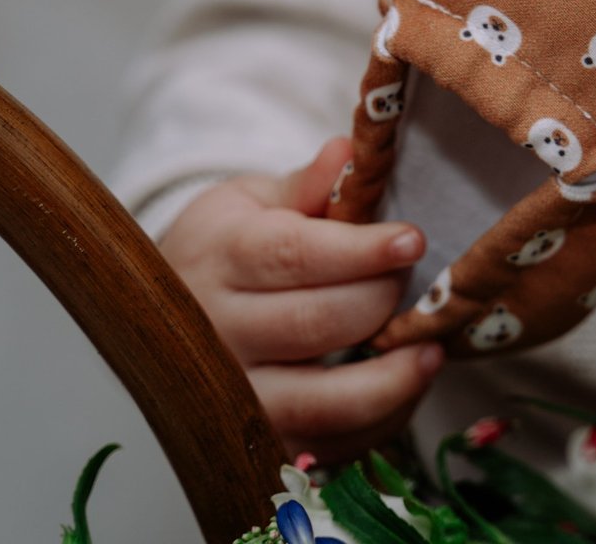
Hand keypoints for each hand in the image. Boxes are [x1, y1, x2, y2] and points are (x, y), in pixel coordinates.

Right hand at [160, 136, 443, 462]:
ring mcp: (233, 396)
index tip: (413, 240)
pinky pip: (329, 444)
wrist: (164, 312)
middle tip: (415, 280)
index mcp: (220, 257)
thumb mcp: (251, 199)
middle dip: (381, 300)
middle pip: (315, 325)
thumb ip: (306, 184)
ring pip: (321, 402)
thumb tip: (348, 152)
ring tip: (432, 349)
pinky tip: (407, 385)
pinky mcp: (258, 440)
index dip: (361, 251)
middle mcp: (218, 332)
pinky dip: (379, 421)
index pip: (294, 257)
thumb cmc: (226, 245)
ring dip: (390, 379)